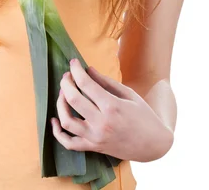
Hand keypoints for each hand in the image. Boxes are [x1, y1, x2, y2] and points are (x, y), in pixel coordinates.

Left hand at [51, 59, 172, 161]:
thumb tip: (87, 69)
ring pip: (66, 121)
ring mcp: (96, 137)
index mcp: (112, 106)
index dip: (76, 70)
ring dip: (60, 103)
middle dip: (66, 82)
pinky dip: (58, 133)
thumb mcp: (128, 94)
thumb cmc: (143, 115)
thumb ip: (106, 82)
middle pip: (73, 99)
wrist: (153, 145)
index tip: (73, 62)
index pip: (85, 84)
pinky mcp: (93, 147)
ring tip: (63, 93)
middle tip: (67, 75)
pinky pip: (69, 143)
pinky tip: (55, 120)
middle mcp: (101, 123)